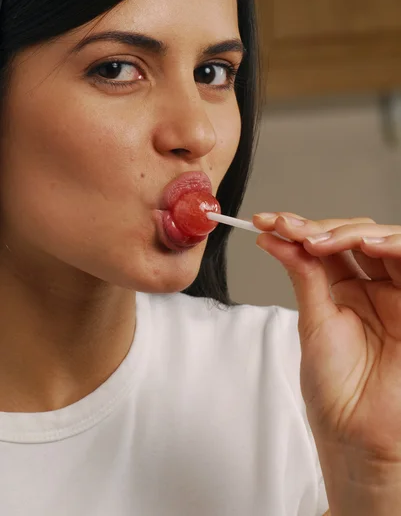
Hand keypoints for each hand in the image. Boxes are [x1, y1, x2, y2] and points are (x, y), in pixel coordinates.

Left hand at [254, 212, 400, 465]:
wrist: (358, 435)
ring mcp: (396, 294)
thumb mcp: (314, 322)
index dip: (298, 228)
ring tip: (318, 241)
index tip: (268, 223)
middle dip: (321, 227)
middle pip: (355, 235)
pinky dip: (392, 245)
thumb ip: (304, 275)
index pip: (326, 244)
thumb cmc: (335, 389)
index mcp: (343, 291)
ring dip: (352, 232)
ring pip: (385, 241)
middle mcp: (372, 287)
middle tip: (291, 230)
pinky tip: (366, 245)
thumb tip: (275, 237)